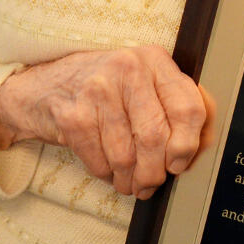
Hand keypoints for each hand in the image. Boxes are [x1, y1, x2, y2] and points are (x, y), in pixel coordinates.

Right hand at [0, 45, 212, 198]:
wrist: (40, 88)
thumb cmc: (104, 90)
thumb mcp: (142, 84)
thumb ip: (174, 107)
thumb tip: (202, 147)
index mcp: (155, 60)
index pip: (188, 107)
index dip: (188, 144)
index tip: (180, 163)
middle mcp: (128, 69)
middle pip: (156, 137)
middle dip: (156, 171)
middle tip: (152, 183)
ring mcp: (97, 90)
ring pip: (127, 155)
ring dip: (131, 180)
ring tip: (130, 182)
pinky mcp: (73, 115)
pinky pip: (101, 162)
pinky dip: (107, 175)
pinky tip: (108, 171)